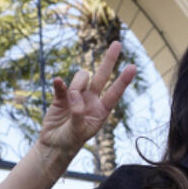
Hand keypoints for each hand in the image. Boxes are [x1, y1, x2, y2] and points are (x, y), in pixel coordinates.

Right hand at [37, 41, 136, 157]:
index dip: (123, 80)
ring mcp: (76, 96)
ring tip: (70, 101)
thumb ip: (79, 112)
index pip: (114, 93)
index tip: (133, 67)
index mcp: (101, 110)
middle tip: (117, 43)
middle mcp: (92, 99)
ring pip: (81, 78)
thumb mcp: (79, 131)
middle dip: (109, 60)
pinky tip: (57, 82)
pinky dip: (60, 83)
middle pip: (102, 75)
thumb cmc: (71, 140)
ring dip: (77, 85)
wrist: (54, 144)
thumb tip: (74, 94)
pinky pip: (62, 84)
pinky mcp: (61, 96)